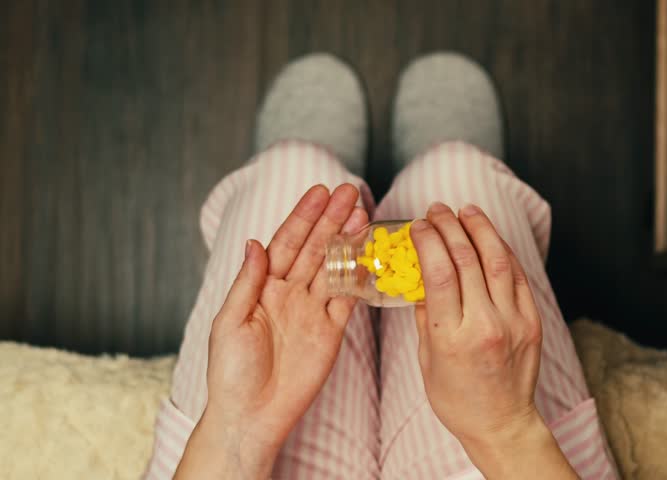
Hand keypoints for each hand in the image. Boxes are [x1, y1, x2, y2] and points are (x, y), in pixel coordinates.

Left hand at [175, 184, 367, 479]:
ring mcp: (312, 311)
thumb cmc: (231, 372)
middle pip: (315, 248)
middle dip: (332, 219)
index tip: (320, 192)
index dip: (303, 217)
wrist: (252, 416)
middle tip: (351, 192)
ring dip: (348, 240)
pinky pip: (348, 299)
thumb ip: (248, 282)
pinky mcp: (332, 331)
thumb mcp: (230, 322)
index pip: (286, 242)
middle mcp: (289, 293)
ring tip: (363, 214)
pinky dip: (358, 277)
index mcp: (263, 287)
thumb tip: (255, 242)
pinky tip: (368, 255)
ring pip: (334, 267)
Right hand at [410, 202, 576, 479]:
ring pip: (497, 260)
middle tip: (437, 210)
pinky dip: (503, 252)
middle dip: (449, 226)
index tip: (418, 225)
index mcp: (451, 337)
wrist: (501, 423)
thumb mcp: (427, 360)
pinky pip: (517, 277)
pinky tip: (490, 238)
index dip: (428, 240)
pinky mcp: (532, 322)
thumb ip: (424, 316)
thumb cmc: (456, 398)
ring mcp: (513, 322)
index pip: (439, 272)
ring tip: (466, 211)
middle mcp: (485, 325)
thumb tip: (421, 276)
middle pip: (466, 259)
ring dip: (480, 229)